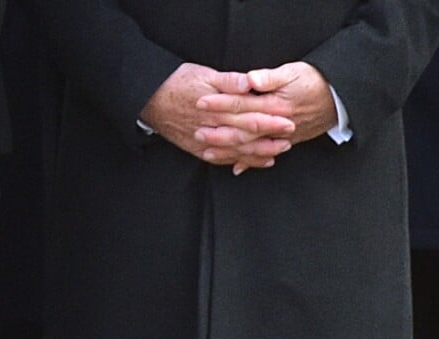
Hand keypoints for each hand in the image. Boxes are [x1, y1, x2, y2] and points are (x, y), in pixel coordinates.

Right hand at [140, 63, 294, 168]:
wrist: (149, 101)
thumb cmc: (177, 83)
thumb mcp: (203, 75)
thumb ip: (228, 81)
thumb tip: (249, 83)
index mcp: (218, 107)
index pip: (249, 114)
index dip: (269, 118)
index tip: (287, 120)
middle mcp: (214, 127)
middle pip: (246, 135)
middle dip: (269, 139)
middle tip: (289, 140)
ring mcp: (206, 142)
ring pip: (237, 150)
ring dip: (258, 154)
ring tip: (278, 154)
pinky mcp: (199, 150)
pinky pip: (223, 159)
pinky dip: (240, 162)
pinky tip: (255, 163)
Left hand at [196, 62, 337, 173]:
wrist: (340, 100)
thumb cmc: (316, 81)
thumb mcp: (294, 72)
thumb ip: (270, 77)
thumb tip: (250, 80)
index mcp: (274, 105)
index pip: (241, 104)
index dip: (220, 103)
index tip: (201, 103)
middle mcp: (275, 124)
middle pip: (242, 130)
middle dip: (218, 132)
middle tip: (197, 133)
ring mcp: (280, 136)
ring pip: (250, 147)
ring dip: (229, 151)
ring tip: (208, 153)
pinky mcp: (286, 142)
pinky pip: (265, 155)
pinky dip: (251, 162)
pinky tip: (237, 168)